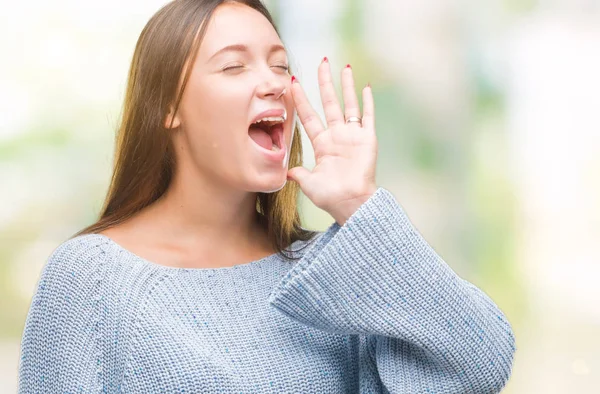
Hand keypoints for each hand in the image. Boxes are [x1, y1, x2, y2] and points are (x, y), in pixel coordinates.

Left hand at [287, 58, 377, 225]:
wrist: (351, 203)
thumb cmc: (330, 196)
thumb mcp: (308, 183)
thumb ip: (297, 173)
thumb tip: (285, 171)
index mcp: (322, 144)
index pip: (309, 116)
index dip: (301, 100)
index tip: (292, 83)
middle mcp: (337, 136)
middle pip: (329, 102)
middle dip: (324, 83)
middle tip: (321, 62)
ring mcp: (353, 136)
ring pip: (348, 104)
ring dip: (346, 86)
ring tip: (343, 67)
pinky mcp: (367, 139)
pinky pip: (368, 116)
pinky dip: (367, 102)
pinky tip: (366, 86)